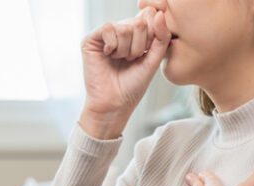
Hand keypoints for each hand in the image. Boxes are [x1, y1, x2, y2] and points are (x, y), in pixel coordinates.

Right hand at [78, 7, 171, 138]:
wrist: (114, 104)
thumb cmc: (133, 86)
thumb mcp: (154, 59)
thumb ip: (161, 36)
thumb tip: (158, 14)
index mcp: (136, 34)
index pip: (149, 16)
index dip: (152, 35)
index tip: (145, 54)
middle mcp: (121, 30)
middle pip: (139, 22)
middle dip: (140, 46)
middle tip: (131, 60)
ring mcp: (105, 34)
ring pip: (124, 27)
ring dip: (126, 50)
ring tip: (120, 61)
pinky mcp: (91, 39)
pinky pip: (108, 28)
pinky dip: (113, 46)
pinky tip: (108, 56)